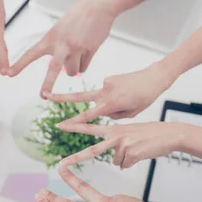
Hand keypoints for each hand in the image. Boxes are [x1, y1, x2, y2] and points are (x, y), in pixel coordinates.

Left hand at [9, 0, 115, 97]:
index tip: (8, 74)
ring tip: (76, 54)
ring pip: (72, 72)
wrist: (99, 6)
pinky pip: (84, 67)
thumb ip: (58, 48)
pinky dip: (84, 64)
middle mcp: (62, 44)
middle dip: (48, 84)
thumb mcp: (60, 30)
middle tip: (43, 96)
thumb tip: (63, 70)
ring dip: (73, 69)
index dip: (19, 65)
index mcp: (51, 38)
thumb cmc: (77, 17)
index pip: (31, 53)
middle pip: (54, 69)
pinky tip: (86, 51)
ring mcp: (77, 47)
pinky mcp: (90, 49)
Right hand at [49, 63, 174, 122]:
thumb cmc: (145, 97)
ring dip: (110, 102)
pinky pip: (107, 92)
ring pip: (100, 98)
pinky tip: (127, 91)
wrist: (155, 77)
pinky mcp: (109, 78)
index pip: (88, 115)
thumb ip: (113, 115)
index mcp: (112, 103)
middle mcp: (105, 92)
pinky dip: (114, 95)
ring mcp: (106, 83)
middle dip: (62, 97)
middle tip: (46, 95)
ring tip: (130, 97)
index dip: (73, 121)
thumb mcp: (131, 113)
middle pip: (79, 97)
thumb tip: (102, 112)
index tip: (61, 124)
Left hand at [58, 121, 188, 168]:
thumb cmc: (150, 134)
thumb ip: (118, 145)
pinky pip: (126, 165)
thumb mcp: (130, 134)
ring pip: (116, 162)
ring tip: (138, 149)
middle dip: (76, 158)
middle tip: (61, 164)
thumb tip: (116, 163)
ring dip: (126, 160)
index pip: (89, 127)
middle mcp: (116, 135)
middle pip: (92, 150)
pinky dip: (133, 162)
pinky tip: (142, 153)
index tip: (59, 125)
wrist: (170, 134)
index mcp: (113, 128)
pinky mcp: (132, 154)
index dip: (74, 126)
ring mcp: (124, 145)